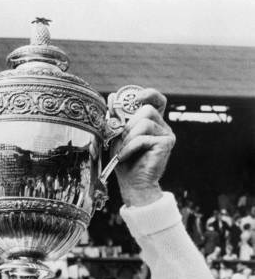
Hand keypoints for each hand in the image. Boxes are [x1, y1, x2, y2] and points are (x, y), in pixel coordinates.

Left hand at [108, 88, 175, 206]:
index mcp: (153, 122)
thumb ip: (116, 119)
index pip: (157, 100)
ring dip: (128, 138)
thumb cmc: (125, 162)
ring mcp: (167, 134)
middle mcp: (163, 126)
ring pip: (144, 123)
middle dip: (129, 125)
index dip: (149, 94)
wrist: (133, 185)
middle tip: (121, 141)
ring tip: (123, 151)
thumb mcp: (117, 137)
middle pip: (146, 110)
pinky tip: (125, 157)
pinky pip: (143, 137)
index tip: (136, 97)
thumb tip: (111, 96)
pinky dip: (130, 147)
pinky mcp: (166, 143)